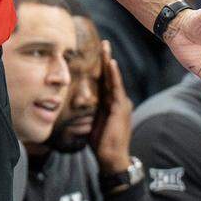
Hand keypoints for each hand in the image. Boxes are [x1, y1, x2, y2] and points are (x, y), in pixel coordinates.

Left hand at [91, 40, 132, 173]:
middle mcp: (118, 100)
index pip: (106, 81)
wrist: (112, 158)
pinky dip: (114, 75)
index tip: (99, 52)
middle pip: (111, 76)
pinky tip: (111, 64)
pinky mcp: (120, 108)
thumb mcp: (94, 121)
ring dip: (109, 62)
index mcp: (112, 103)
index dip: (102, 67)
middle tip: (104, 42)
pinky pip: (116, 88)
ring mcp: (121, 103)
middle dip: (107, 59)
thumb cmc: (101, 142)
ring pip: (113, 79)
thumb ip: (91, 109)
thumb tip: (80, 100)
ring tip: (106, 47)